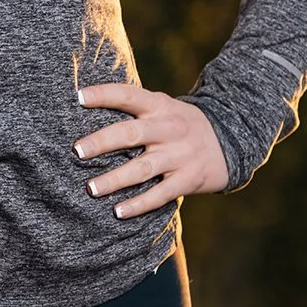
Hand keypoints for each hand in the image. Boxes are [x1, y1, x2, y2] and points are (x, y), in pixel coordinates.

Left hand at [74, 84, 228, 215]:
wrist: (229, 140)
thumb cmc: (179, 122)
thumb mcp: (163, 106)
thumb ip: (135, 107)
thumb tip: (86, 106)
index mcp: (159, 106)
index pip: (128, 95)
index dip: (104, 94)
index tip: (78, 97)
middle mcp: (168, 129)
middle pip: (131, 134)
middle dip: (102, 142)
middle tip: (77, 151)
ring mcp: (179, 156)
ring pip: (143, 169)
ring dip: (115, 180)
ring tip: (91, 189)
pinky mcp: (188, 180)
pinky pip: (160, 195)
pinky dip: (139, 204)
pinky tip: (118, 211)